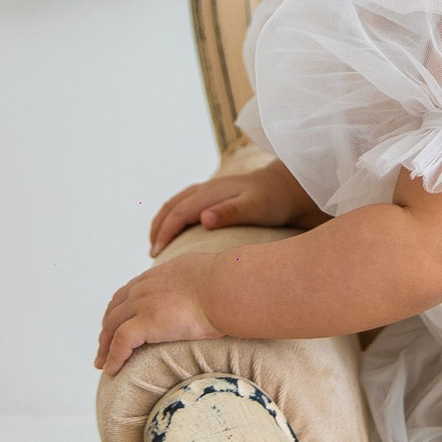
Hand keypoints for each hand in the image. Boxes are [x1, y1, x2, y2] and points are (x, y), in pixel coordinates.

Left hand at [96, 244, 229, 376]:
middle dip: (107, 328)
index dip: (121, 309)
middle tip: (104, 346)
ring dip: (105, 347)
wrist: (226, 286)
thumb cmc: (228, 283)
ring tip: (103, 364)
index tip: (118, 322)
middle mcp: (145, 288)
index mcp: (159, 275)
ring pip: (112, 327)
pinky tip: (111, 370)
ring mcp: (142, 304)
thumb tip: (214, 292)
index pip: (131, 291)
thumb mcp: (208, 275)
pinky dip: (113, 357)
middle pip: (115, 309)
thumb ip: (201, 282)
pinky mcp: (145, 323)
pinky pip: (120, 343)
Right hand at [149, 158, 318, 254]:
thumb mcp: (255, 208)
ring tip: (157, 244)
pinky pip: (185, 204)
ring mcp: (210, 190)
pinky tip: (176, 232)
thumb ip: (230, 213)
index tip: (155, 255)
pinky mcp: (215, 195)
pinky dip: (174, 217)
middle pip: (171, 207)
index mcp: (211, 193)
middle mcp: (206, 189)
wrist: (289, 186)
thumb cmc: (273, 200)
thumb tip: (203, 218)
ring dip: (163, 222)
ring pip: (176, 204)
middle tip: (152, 254)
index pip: (177, 213)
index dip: (164, 233)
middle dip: (158, 229)